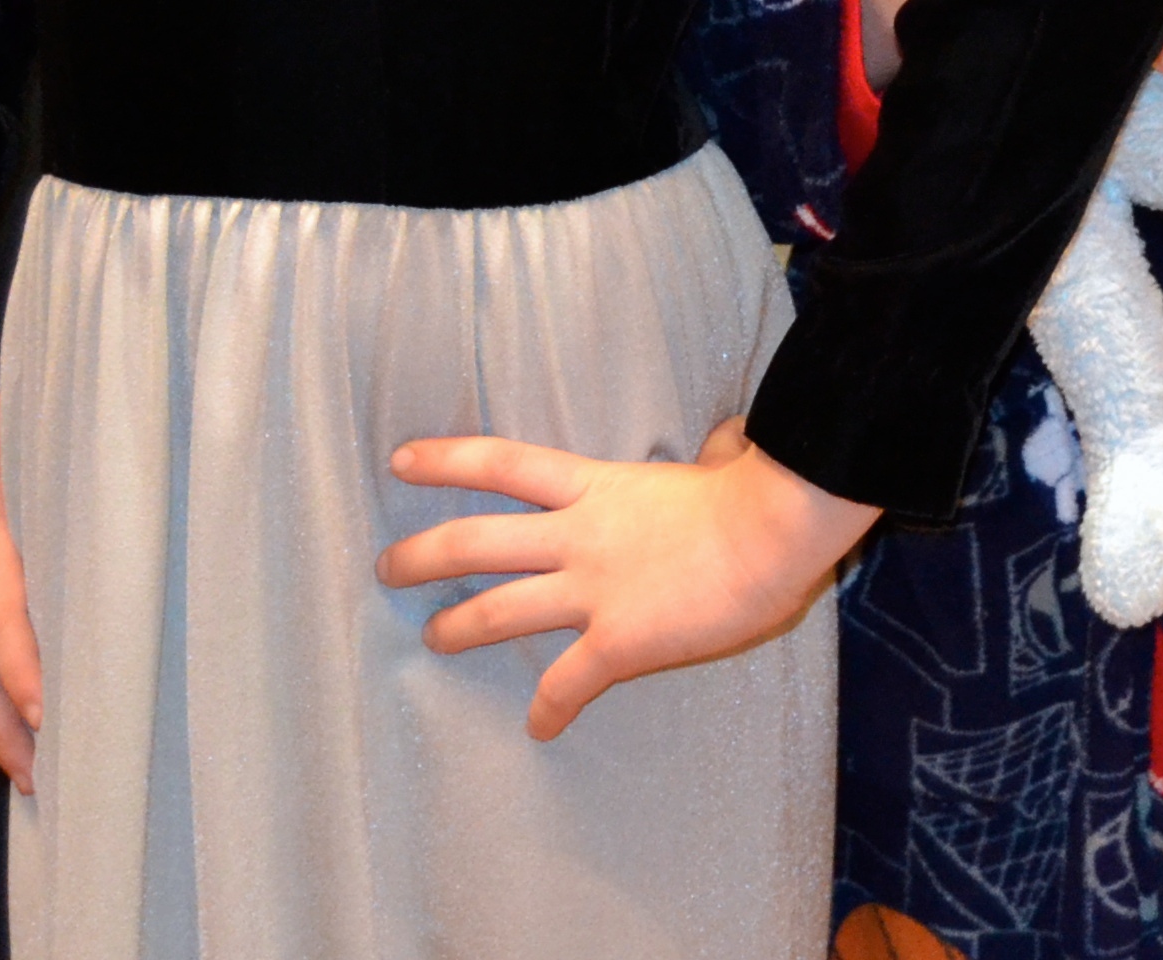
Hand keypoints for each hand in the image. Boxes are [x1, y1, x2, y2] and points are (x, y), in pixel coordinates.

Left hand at [378, 416, 879, 740]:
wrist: (775, 528)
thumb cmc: (756, 489)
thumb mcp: (722, 460)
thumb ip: (713, 453)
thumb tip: (730, 436)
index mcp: (599, 486)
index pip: (504, 463)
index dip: (446, 460)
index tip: (401, 460)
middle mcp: (579, 535)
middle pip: (478, 541)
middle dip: (423, 555)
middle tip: (387, 567)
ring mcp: (592, 589)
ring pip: (500, 610)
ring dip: (459, 627)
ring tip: (433, 637)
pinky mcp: (617, 641)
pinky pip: (568, 684)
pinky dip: (550, 708)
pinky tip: (540, 726)